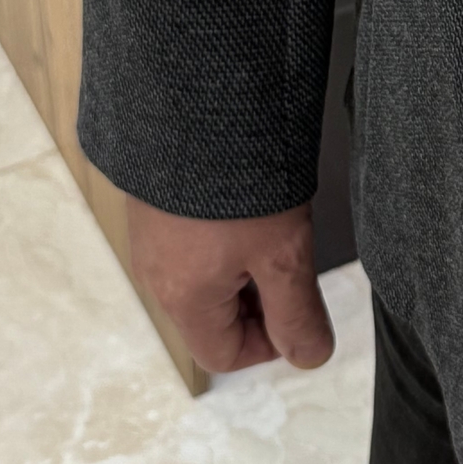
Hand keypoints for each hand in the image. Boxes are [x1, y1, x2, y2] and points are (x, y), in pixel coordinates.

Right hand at [125, 195, 335, 374]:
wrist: (192, 106)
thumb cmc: (236, 182)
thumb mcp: (283, 254)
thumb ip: (297, 313)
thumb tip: (309, 357)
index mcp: (184, 299)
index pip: (224, 355)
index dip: (270, 343)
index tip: (299, 307)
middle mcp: (157, 276)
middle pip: (212, 318)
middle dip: (258, 302)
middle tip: (291, 259)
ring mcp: (153, 239)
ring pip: (204, 279)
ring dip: (243, 267)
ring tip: (273, 225)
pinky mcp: (156, 207)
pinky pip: (192, 244)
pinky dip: (224, 238)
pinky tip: (247, 205)